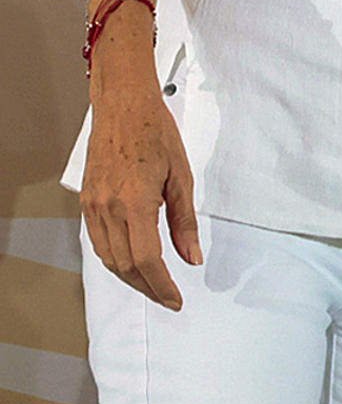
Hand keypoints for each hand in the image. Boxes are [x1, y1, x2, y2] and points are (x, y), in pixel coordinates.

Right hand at [81, 87, 201, 309]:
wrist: (124, 105)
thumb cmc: (153, 131)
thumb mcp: (181, 176)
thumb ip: (184, 221)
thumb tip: (191, 256)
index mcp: (135, 201)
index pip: (147, 259)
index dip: (162, 285)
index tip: (175, 298)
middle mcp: (108, 207)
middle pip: (126, 265)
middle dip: (148, 288)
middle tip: (168, 296)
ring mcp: (94, 204)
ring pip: (109, 258)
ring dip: (131, 278)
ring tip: (153, 285)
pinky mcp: (87, 200)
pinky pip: (98, 241)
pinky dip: (114, 259)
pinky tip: (130, 262)